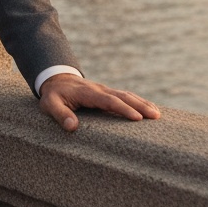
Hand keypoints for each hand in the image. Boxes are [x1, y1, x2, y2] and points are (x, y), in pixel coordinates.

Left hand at [39, 73, 159, 131]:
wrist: (55, 79)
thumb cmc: (53, 95)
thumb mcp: (50, 105)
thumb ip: (60, 115)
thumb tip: (72, 127)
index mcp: (87, 93)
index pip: (108, 101)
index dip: (122, 109)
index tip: (137, 118)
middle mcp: (99, 89)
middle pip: (122, 96)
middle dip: (139, 105)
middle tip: (155, 116)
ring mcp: (104, 90)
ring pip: (126, 95)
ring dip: (142, 103)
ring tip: (157, 115)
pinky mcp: (107, 93)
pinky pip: (124, 96)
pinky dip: (138, 101)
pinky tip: (148, 108)